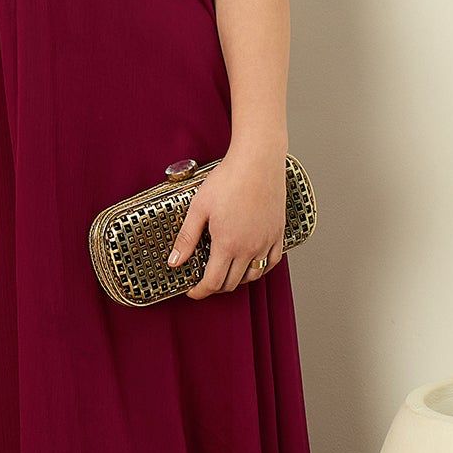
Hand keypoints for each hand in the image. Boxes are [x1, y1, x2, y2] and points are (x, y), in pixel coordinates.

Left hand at [167, 146, 286, 298]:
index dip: (200, 292)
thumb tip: (174, 262)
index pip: (213, 282)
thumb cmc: (228, 180)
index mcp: (227, 244)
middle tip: (205, 281)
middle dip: (216, 287)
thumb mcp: (198, 208)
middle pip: (232, 283)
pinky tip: (251, 264)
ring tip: (225, 272)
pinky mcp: (278, 233)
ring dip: (237, 280)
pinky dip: (260, 269)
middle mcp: (249, 248)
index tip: (192, 291)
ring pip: (253, 276)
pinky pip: (272, 262)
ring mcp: (266, 242)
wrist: (258, 160)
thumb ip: (186, 238)